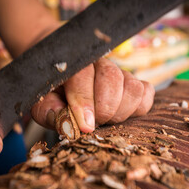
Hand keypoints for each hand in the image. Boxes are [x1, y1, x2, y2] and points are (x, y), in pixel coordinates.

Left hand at [31, 58, 154, 131]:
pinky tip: (122, 114)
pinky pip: (147, 93)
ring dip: (121, 111)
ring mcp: (121, 73)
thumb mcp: (41, 101)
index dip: (86, 102)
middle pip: (113, 79)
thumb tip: (68, 125)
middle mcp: (100, 63)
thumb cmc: (52, 90)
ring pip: (133, 88)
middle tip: (93, 123)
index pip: (83, 75)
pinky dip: (138, 108)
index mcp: (75, 63)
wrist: (64, 74)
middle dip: (104, 109)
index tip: (86, 126)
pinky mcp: (136, 83)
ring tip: (106, 120)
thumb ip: (48, 111)